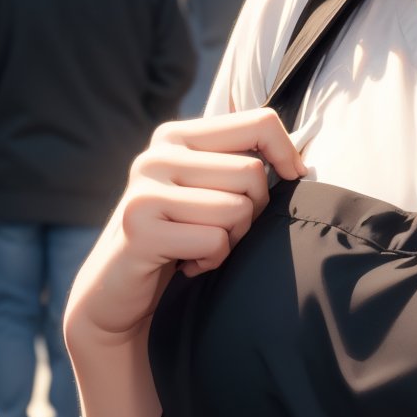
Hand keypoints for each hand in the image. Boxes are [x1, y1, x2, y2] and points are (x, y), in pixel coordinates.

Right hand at [66, 108, 303, 342]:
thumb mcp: (204, 192)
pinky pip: (214, 241)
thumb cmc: (177, 242)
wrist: (117, 295)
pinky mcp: (140, 227)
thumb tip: (299, 164)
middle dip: (252, 211)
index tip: (292, 178)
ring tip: (200, 248)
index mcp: (176, 136)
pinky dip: (212, 261)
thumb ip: (236, 167)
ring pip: (237, 208)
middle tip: (222, 231)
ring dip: (231, 240)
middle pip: (253, 173)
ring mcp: (145, 189)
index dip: (288, 153)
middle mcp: (157, 155)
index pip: (259, 121)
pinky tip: (187, 265)